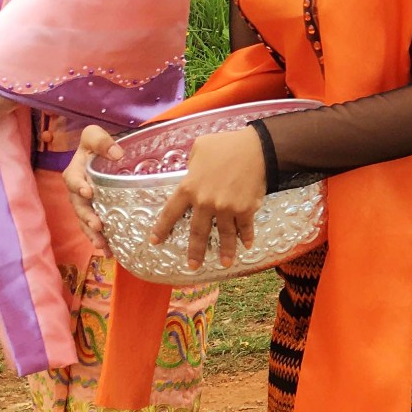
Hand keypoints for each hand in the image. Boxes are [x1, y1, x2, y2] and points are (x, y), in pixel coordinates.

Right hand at [65, 124, 121, 247]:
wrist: (104, 156)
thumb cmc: (97, 145)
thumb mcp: (95, 136)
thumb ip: (101, 140)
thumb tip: (117, 154)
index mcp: (75, 172)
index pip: (73, 179)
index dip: (78, 186)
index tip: (88, 192)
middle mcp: (77, 191)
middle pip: (78, 206)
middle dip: (87, 217)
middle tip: (97, 224)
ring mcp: (85, 205)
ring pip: (85, 221)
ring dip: (92, 234)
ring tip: (102, 244)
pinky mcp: (94, 214)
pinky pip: (94, 229)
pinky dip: (101, 240)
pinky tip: (110, 252)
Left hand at [151, 126, 266, 270]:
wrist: (256, 148)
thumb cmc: (226, 145)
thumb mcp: (199, 148)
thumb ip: (191, 164)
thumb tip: (192, 170)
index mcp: (189, 187)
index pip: (170, 212)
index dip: (161, 228)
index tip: (155, 241)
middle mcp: (205, 202)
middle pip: (197, 232)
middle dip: (194, 252)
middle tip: (192, 266)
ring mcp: (226, 208)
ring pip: (223, 235)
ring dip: (225, 252)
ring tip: (225, 263)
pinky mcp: (245, 209)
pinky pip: (244, 227)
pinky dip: (246, 237)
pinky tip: (246, 245)